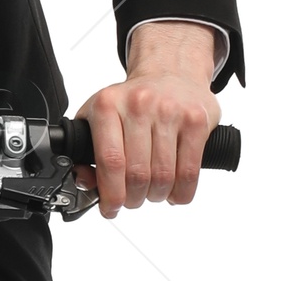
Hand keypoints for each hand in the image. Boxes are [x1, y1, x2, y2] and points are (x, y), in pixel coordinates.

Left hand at [74, 23, 220, 219]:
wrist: (171, 72)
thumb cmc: (132, 102)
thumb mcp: (99, 116)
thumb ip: (85, 151)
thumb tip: (84, 181)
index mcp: (108, 105)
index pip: (110, 161)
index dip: (110, 194)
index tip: (110, 208)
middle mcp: (139, 105)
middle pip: (137, 174)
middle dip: (133, 199)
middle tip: (132, 200)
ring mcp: (170, 111)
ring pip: (163, 177)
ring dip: (156, 196)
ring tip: (152, 193)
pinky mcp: (196, 121)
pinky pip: (190, 171)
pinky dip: (181, 192)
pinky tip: (173, 192)